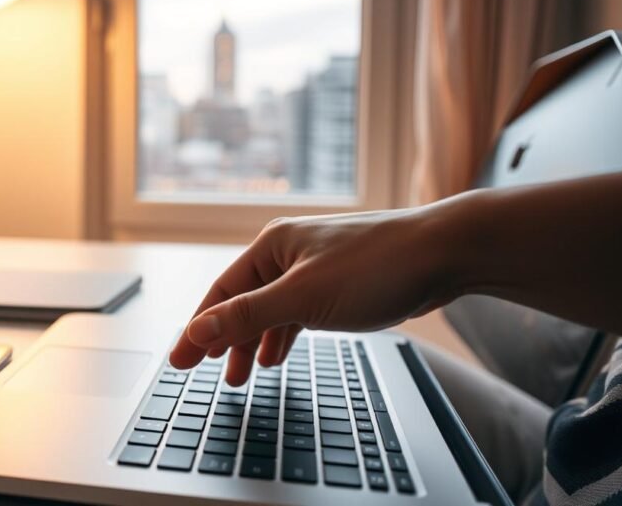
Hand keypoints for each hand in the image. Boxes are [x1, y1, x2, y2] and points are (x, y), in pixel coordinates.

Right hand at [169, 207, 459, 384]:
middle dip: (226, 340)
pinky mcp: (338, 282)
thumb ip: (250, 315)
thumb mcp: (304, 297)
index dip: (198, 330)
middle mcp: (288, 252)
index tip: (179, 360)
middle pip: (243, 302)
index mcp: (272, 246)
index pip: (221, 294)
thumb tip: (201, 329)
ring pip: (271, 310)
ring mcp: (314, 267)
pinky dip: (285, 334)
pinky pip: (297, 311)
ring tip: (244, 374)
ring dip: (256, 342)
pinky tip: (280, 355)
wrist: (443, 253)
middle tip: (208, 373)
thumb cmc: (377, 265)